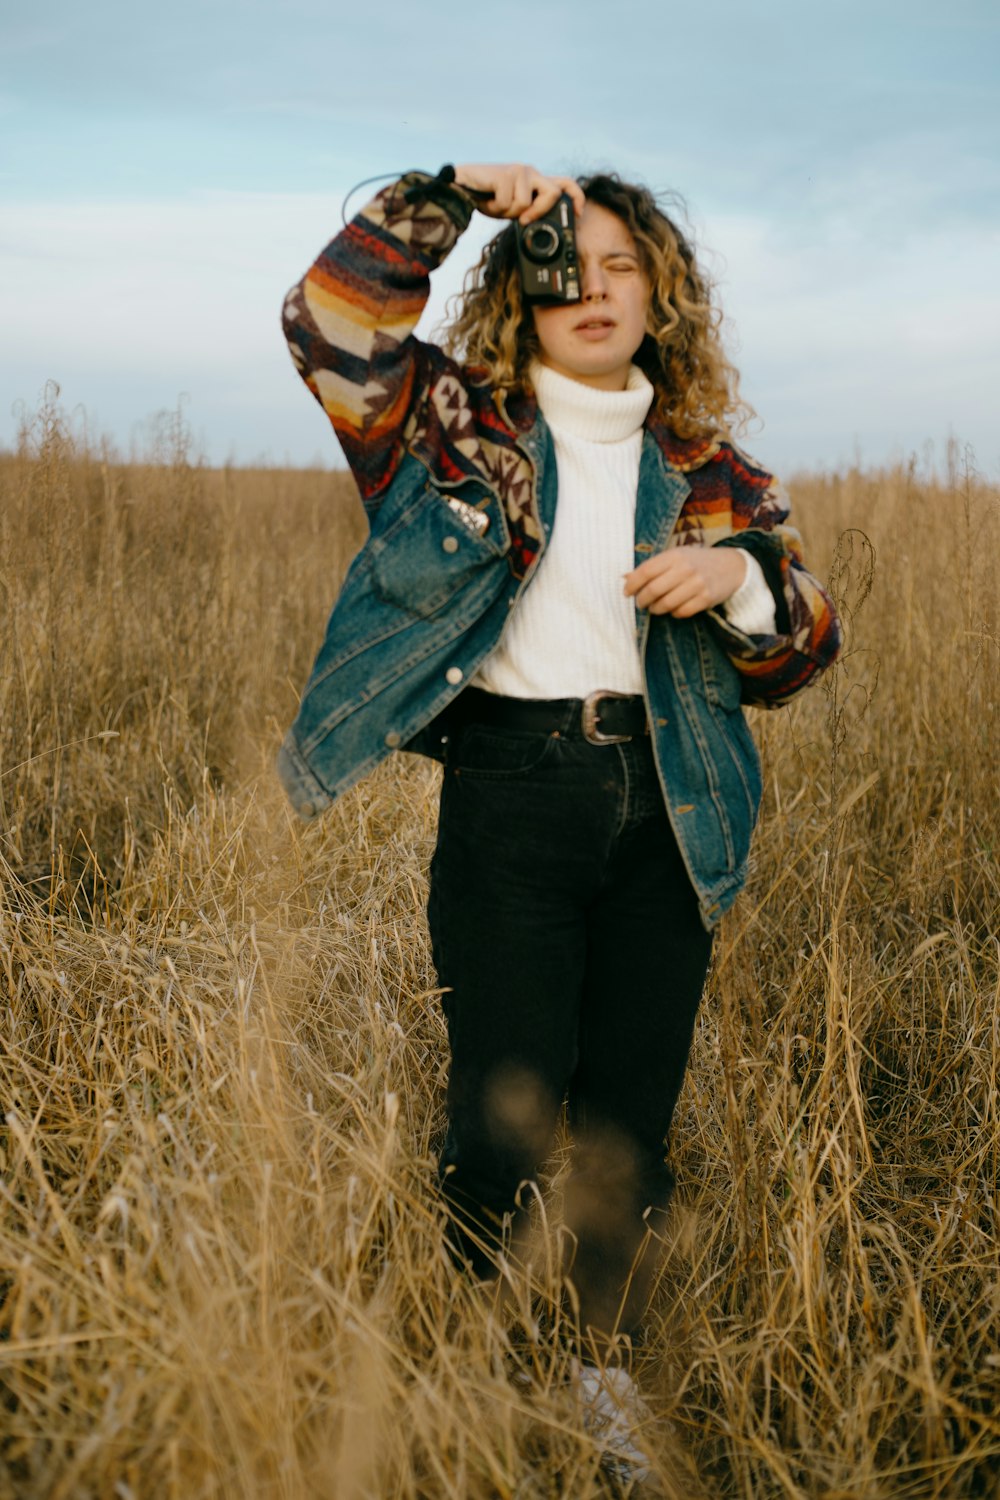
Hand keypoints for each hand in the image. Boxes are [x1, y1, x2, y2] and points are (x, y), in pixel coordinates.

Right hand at [452, 163, 585, 223]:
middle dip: (538, 211)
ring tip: (496, 205)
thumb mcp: (514, 210)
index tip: (579, 214)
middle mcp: (530, 172)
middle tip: (523, 219)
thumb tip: (539, 226)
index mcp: (535, 181)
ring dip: (508, 213)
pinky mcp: (506, 174)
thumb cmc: (488, 198)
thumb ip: (530, 212)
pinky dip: (496, 209)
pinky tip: (488, 200)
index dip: (577, 197)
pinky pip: (508, 203)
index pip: (565, 183)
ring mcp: (519, 171)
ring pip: (526, 204)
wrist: (461, 187)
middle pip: (552, 193)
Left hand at [624, 546, 746, 617]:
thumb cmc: (696, 562)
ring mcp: (697, 584)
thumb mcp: (675, 557)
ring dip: (656, 609)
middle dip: (642, 601)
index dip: (632, 584)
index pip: (645, 571)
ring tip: (655, 607)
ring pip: (666, 604)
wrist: (730, 566)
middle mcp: (686, 568)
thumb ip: (652, 567)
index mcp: (675, 555)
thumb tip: (624, 577)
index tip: (626, 593)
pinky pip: (682, 612)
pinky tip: (674, 608)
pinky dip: (674, 613)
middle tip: (640, 604)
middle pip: (653, 590)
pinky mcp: (706, 598)